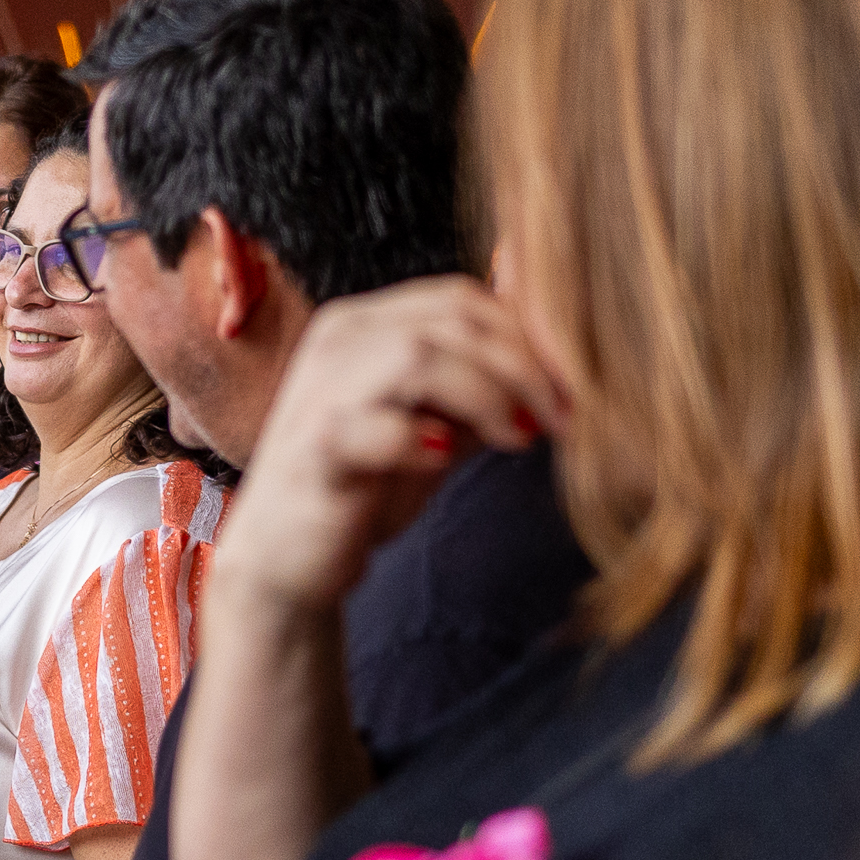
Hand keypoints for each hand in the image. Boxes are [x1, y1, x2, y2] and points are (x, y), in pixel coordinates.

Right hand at [226, 275, 568, 612]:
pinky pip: (378, 426)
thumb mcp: (437, 426)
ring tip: (516, 438)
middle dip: (523, 365)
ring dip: (486, 396)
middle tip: (561, 416)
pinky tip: (442, 461)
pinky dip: (421, 440)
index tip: (572, 388)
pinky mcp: (314, 446)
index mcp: (366, 325)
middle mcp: (339, 340)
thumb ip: (483, 386)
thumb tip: (558, 349)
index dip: (528, 336)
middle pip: (452, 319)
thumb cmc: (365, 492)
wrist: (287, 560)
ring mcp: (322, 389)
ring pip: (420, 356)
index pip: (462, 299)